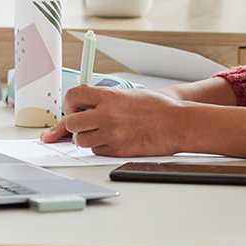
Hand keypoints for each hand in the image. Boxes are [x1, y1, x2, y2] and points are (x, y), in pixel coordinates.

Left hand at [40, 85, 188, 156]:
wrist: (176, 123)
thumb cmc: (157, 108)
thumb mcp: (127, 95)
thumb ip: (104, 99)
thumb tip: (83, 106)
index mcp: (109, 97)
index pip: (73, 96)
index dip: (69, 103)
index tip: (72, 108)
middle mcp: (107, 115)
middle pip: (70, 123)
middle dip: (72, 125)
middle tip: (81, 123)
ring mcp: (111, 134)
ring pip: (80, 141)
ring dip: (85, 138)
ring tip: (98, 132)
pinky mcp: (117, 150)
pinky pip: (96, 151)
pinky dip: (99, 147)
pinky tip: (112, 140)